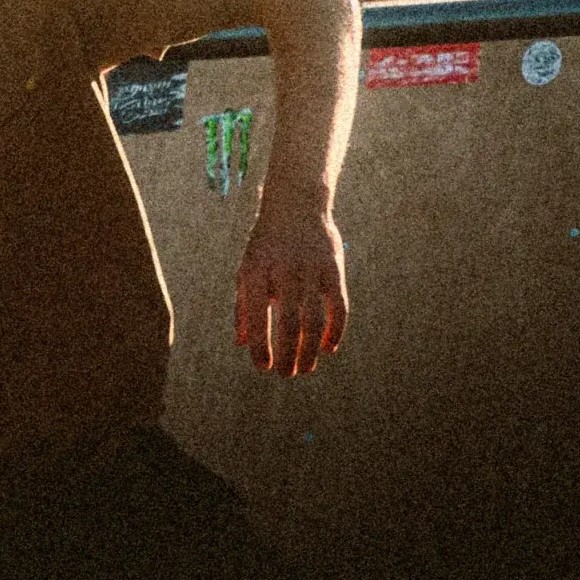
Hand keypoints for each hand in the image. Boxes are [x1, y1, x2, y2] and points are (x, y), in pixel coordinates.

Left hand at [235, 208, 347, 376]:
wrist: (296, 204)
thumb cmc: (266, 245)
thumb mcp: (248, 268)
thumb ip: (243, 306)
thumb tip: (241, 343)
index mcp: (256, 270)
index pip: (256, 315)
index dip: (260, 345)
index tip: (263, 368)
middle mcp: (283, 270)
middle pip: (288, 322)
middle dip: (287, 354)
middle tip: (286, 374)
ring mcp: (311, 269)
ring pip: (314, 319)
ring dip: (310, 349)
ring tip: (305, 367)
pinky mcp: (334, 268)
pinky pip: (338, 306)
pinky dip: (335, 330)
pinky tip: (329, 348)